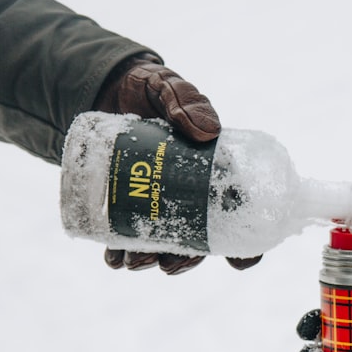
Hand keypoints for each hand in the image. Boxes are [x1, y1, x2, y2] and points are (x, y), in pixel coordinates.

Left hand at [93, 53, 262, 272]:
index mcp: (213, 173)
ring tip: (131, 262)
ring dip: (149, 259)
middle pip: (197, 239)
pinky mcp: (125, 200)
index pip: (240, 215)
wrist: (104, 88)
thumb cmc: (149, 88)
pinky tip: (112, 257)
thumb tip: (206, 131)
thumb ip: (185, 100)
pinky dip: (119, 251)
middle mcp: (189, 193)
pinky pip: (125, 235)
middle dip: (184, 260)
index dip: (246, 245)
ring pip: (161, 242)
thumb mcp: (169, 87)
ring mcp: (157, 199)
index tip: (237, 263)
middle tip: (167, 265)